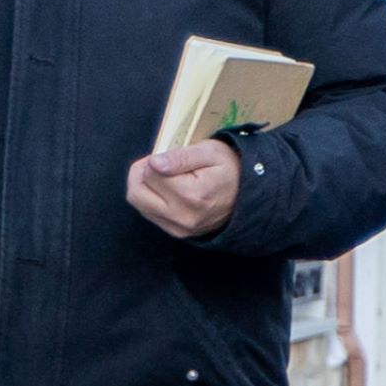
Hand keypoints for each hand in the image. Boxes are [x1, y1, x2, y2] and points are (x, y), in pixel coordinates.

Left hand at [128, 139, 243, 238]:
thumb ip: (180, 157)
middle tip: (157, 163)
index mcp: (191, 195)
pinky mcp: (177, 233)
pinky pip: (148, 213)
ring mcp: (179, 228)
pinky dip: (151, 198)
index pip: (149, 173)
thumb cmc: (230, 170)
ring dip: (144, 186)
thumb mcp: (210, 153)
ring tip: (163, 176)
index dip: (154, 159)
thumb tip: (153, 163)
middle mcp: (183, 216)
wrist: (249, 197)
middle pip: (136, 192)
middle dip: (141, 173)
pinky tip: (167, 190)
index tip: (167, 156)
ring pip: (139, 203)